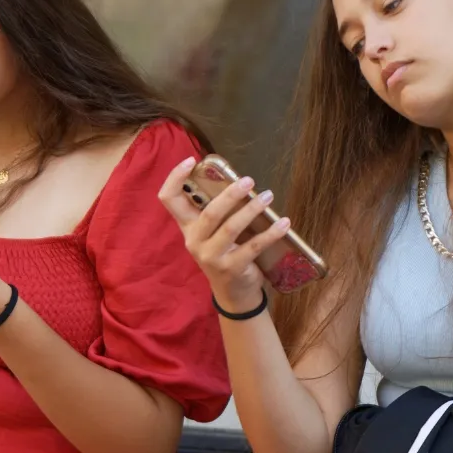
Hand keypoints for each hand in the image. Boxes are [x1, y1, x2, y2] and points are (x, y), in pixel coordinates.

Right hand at [157, 157, 289, 311]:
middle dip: (230, 195)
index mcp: (187, 227)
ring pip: (230, 228)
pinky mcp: (231, 268)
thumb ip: (215, 211)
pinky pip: (253, 246)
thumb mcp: (211, 234)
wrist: (233, 292)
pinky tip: (284, 222)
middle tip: (249, 181)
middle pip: (208, 213)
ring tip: (268, 196)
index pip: (168, 199)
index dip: (175, 178)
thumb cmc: (224, 253)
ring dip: (252, 210)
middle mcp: (194, 241)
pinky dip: (271, 233)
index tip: (191, 160)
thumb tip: (236, 179)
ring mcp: (211, 256)